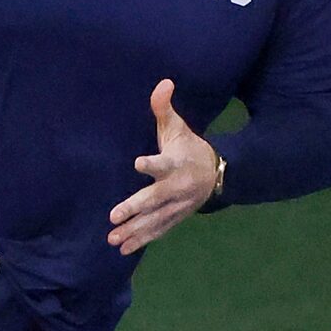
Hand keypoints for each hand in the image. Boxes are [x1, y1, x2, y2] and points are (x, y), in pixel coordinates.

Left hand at [108, 80, 219, 254]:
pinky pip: (158, 230)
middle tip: (114, 215)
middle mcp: (176, 187)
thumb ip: (165, 109)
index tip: (138, 162)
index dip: (151, 163)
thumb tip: (163, 82)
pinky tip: (123, 248)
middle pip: (155, 198)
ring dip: (134, 230)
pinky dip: (142, 240)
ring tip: (113, 238)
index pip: (163, 163)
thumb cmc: (188, 147)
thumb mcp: (178, 128)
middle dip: (135, 208)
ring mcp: (176, 206)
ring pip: (154, 220)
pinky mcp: (175, 217)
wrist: (217, 173)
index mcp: (175, 163)